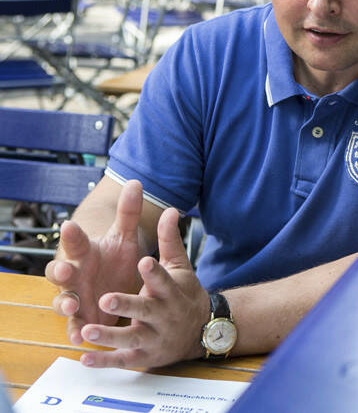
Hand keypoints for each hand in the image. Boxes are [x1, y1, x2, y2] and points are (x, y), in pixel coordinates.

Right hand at [45, 180, 145, 344]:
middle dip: (59, 271)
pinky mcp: (81, 318)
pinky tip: (79, 337)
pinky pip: (74, 326)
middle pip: (58, 272)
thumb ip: (128, 213)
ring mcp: (75, 297)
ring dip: (65, 304)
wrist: (118, 286)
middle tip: (65, 269)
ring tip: (73, 305)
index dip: (71, 234)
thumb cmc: (116, 258)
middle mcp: (74, 274)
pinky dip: (75, 331)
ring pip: (62, 300)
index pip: (73, 241)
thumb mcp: (125, 237)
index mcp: (83, 252)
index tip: (69, 225)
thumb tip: (136, 181)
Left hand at [78, 207, 208, 367]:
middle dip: (126, 304)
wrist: (202, 330)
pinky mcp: (144, 355)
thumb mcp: (179, 267)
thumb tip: (171, 210)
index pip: (163, 279)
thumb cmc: (184, 294)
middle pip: (144, 309)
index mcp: (171, 290)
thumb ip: (169, 240)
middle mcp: (163, 314)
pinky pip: (122, 359)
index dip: (154, 272)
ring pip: (130, 337)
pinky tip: (85, 358)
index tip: (144, 261)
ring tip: (87, 329)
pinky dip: (104, 360)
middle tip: (106, 298)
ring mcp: (153, 337)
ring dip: (109, 335)